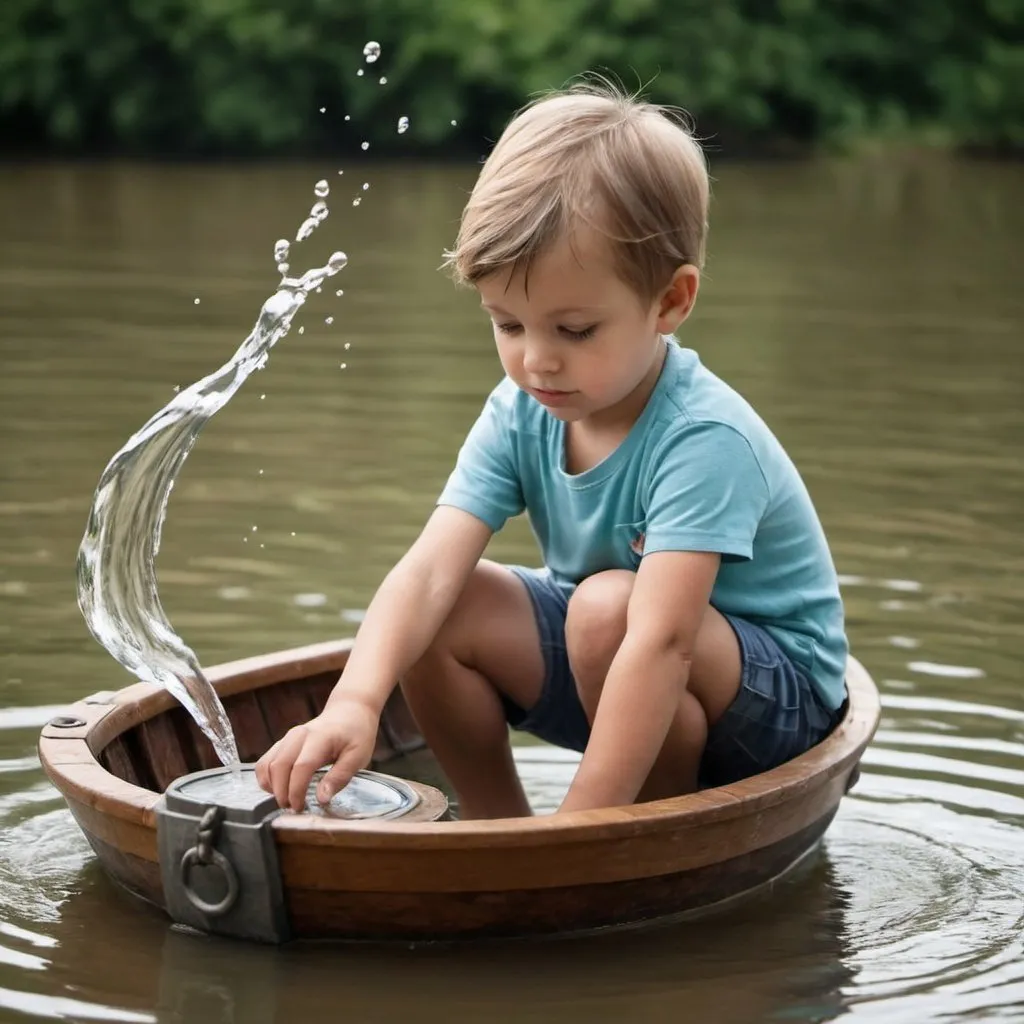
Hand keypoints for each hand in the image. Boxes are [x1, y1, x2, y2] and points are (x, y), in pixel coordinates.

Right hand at [254, 698, 378, 811]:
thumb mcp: (358, 756)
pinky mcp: (283, 743)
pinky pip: (265, 762)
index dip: (296, 791)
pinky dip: (267, 779)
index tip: (300, 808)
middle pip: (279, 766)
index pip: (301, 767)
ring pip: (267, 764)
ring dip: (272, 787)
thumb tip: (321, 799)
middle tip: (294, 809)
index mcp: (319, 738)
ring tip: (287, 801)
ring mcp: (288, 738)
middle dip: (282, 793)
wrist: (349, 711)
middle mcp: (298, 735)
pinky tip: (279, 790)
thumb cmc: (356, 734)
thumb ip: (340, 777)